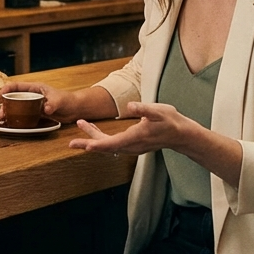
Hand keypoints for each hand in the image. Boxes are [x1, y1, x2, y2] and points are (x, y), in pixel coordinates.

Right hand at [0, 81, 76, 123]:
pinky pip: (23, 114)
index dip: (5, 90)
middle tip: (1, 114)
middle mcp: (32, 94)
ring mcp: (33, 103)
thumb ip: (52, 104)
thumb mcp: (59, 101)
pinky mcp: (36, 112)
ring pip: (17, 106)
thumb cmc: (68, 100)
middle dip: (4, 104)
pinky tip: (13, 123)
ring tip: (4, 120)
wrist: (75, 109)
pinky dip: (16, 118)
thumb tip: (46, 109)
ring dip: (9, 112)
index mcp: (34, 87)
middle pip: (13, 97)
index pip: (16, 86)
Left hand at [69, 101, 187, 156]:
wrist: (181, 135)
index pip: (111, 144)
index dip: (96, 144)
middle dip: (88, 143)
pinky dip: (102, 138)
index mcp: (135, 138)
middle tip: (71, 143)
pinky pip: (113, 144)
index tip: (83, 145)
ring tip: (81, 124)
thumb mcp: (159, 111)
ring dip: (94, 137)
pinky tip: (96, 131)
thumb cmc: (170, 122)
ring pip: (108, 145)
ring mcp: (132, 147)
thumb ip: (144, 109)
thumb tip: (130, 106)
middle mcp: (131, 146)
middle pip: (105, 147)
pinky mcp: (133, 145)